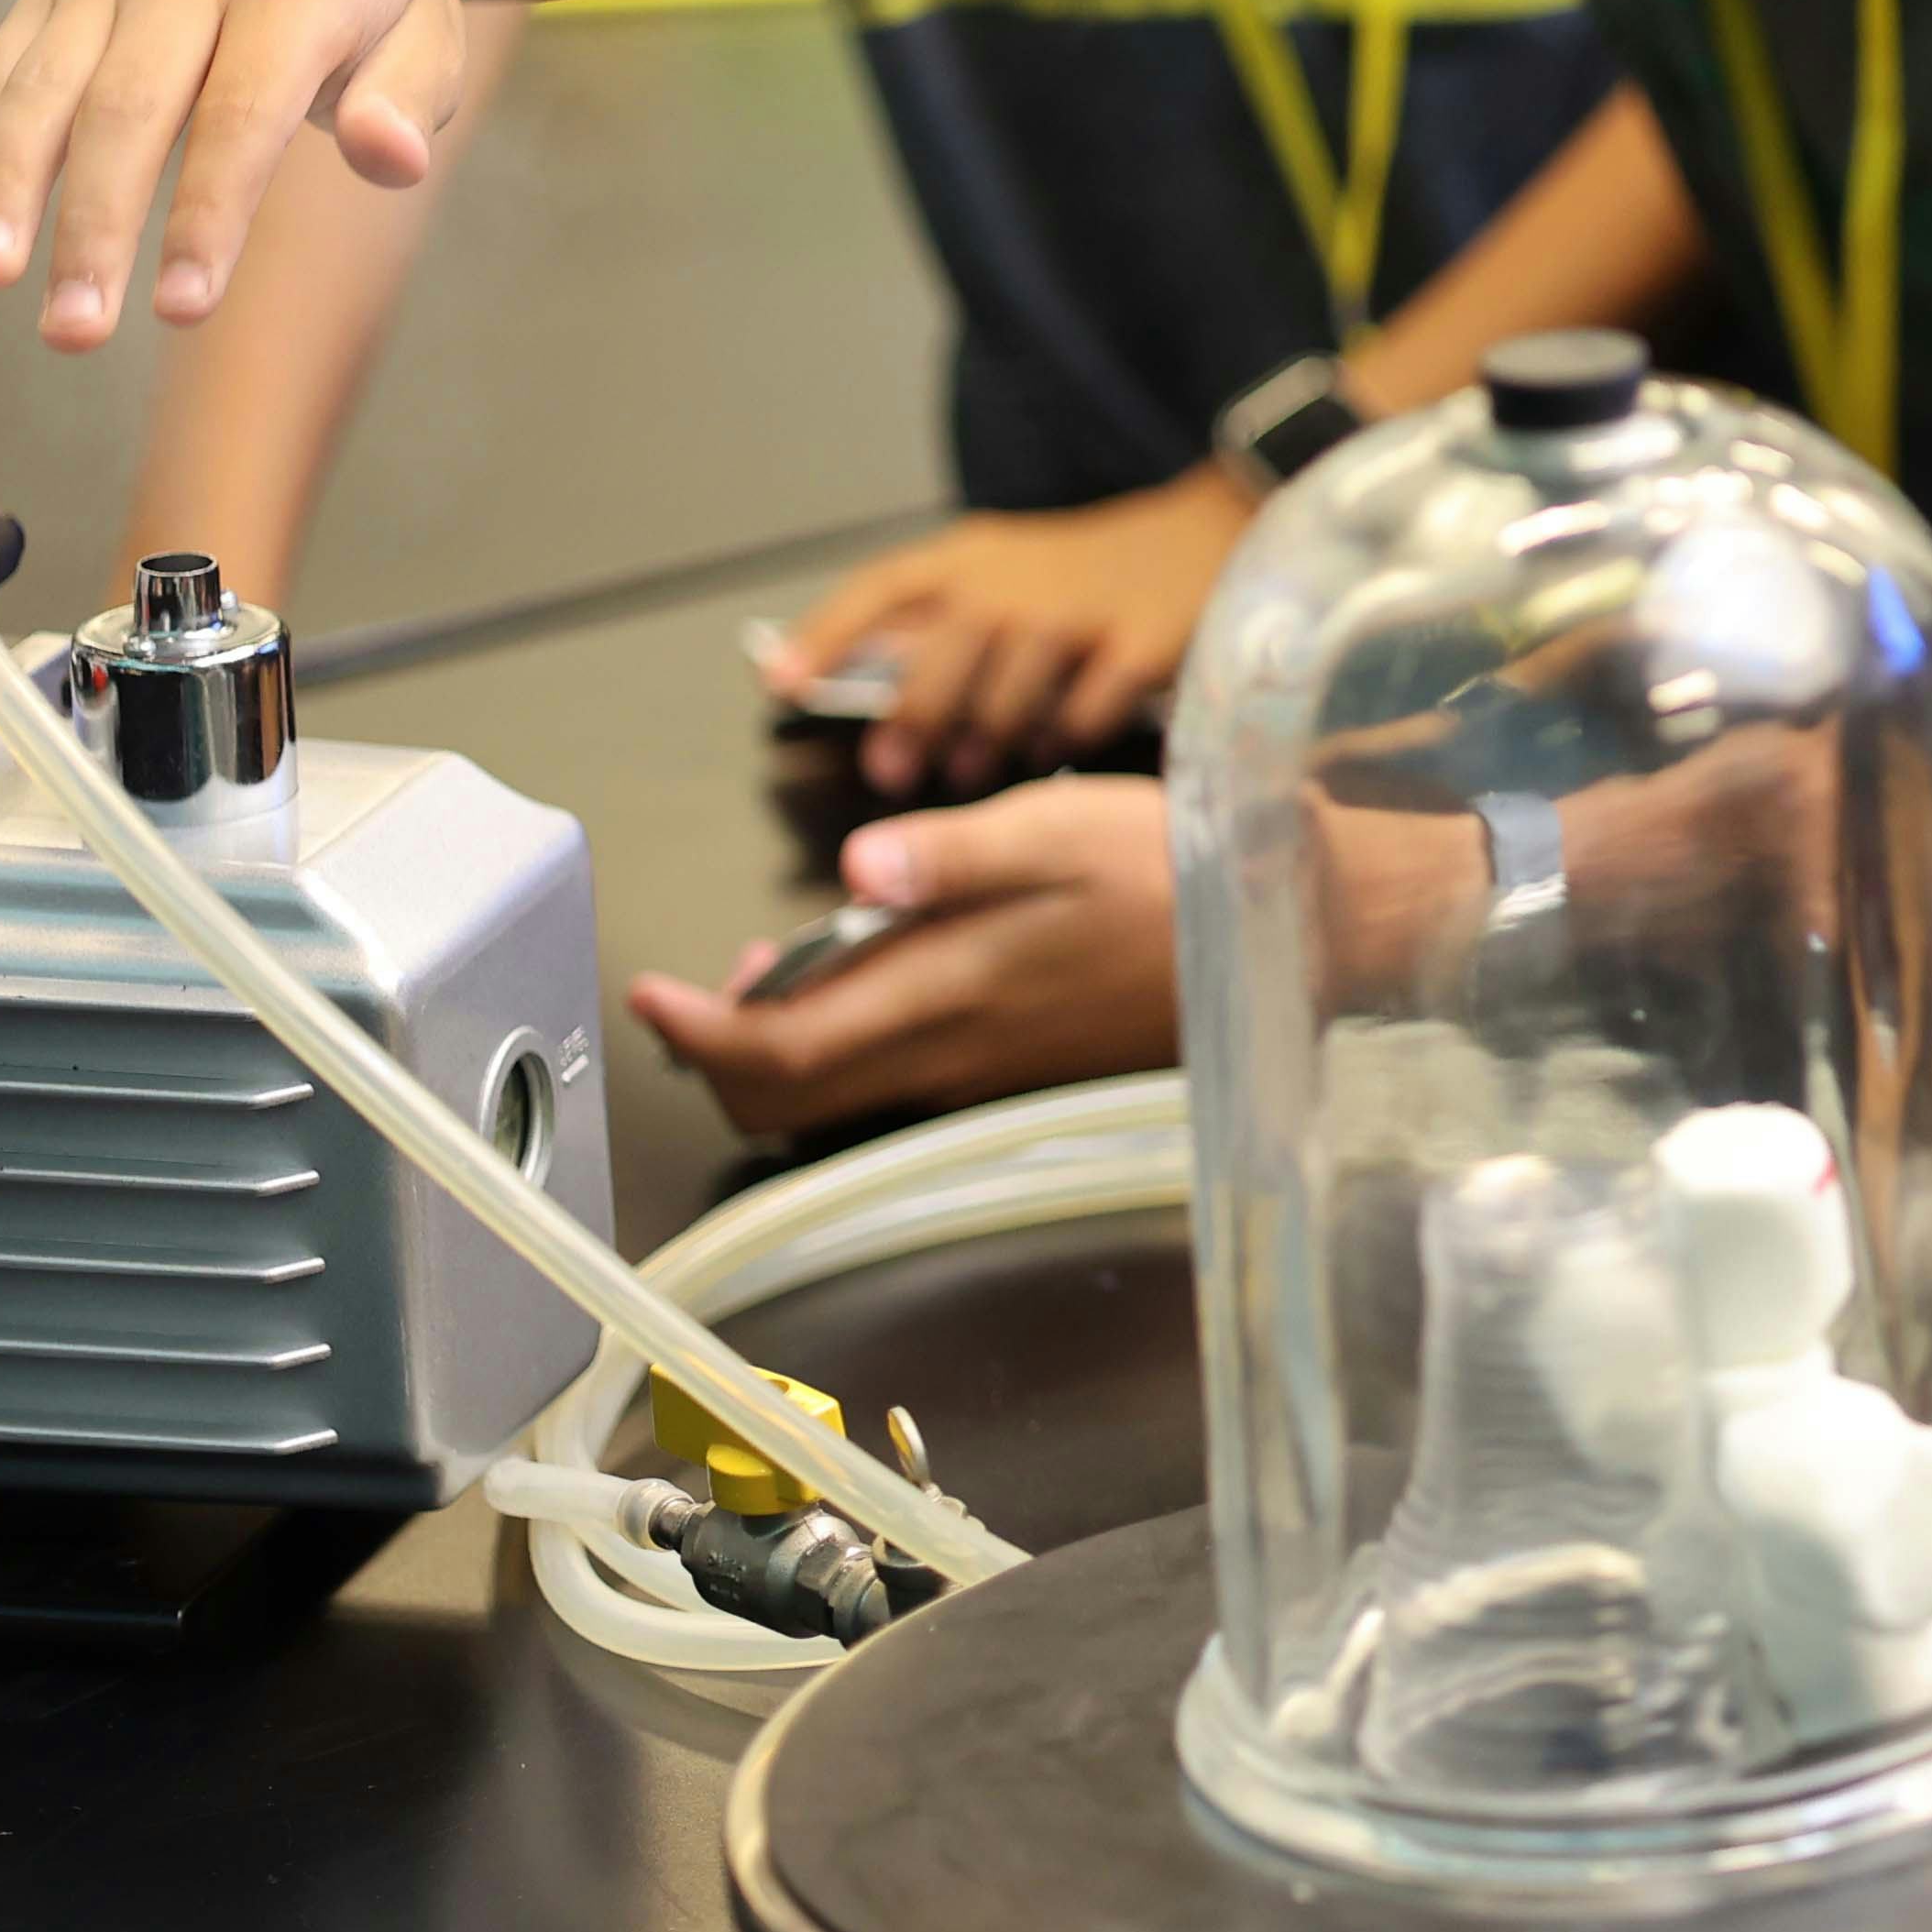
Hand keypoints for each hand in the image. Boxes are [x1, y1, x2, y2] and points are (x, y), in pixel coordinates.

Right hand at [0, 0, 471, 348]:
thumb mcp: (430, 38)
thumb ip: (407, 101)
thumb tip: (393, 157)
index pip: (241, 115)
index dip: (209, 213)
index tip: (183, 307)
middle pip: (127, 108)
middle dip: (93, 224)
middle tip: (74, 328)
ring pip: (43, 86)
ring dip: (5, 186)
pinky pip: (1, 68)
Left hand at [625, 777, 1176, 1137]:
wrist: (1276, 938)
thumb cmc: (1174, 872)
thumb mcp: (1059, 830)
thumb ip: (951, 855)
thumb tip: (857, 867)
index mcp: (951, 993)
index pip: (786, 1053)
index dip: (701, 1035)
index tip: (655, 992)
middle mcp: (953, 1055)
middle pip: (789, 1102)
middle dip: (719, 1056)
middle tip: (694, 989)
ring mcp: (979, 1073)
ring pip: (835, 1099)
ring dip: (777, 1052)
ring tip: (772, 972)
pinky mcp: (1007, 1071)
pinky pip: (890, 1084)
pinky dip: (840, 1049)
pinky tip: (862, 979)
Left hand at [768, 468, 1254, 794]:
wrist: (1211, 535)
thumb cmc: (1089, 570)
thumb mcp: (1004, 569)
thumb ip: (935, 620)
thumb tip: (852, 678)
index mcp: (974, 559)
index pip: (881, 589)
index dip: (824, 636)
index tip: (779, 685)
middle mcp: (1018, 585)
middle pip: (938, 671)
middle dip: (911, 729)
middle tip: (896, 770)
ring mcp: (1080, 617)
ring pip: (1004, 708)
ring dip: (987, 744)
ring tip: (981, 761)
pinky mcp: (1136, 648)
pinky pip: (1079, 721)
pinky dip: (1063, 741)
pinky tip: (1060, 742)